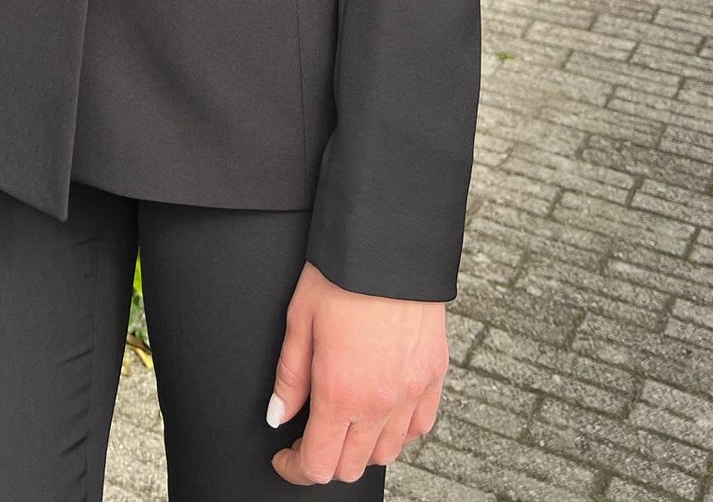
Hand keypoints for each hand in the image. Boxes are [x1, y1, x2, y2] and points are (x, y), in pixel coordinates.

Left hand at [267, 262, 447, 485]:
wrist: (391, 244)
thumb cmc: (342, 274)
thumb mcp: (300, 319)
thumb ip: (289, 376)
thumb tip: (278, 416)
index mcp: (339, 392)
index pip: (318, 465)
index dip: (295, 468)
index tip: (284, 456)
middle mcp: (379, 402)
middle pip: (351, 467)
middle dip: (325, 459)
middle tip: (309, 434)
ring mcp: (411, 392)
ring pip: (387, 453)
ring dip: (361, 447)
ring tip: (345, 418)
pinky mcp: (434, 377)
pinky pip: (418, 427)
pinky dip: (398, 429)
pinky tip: (381, 407)